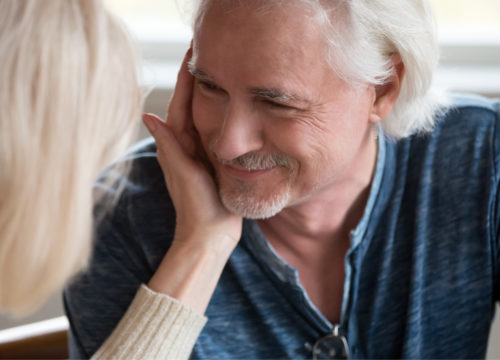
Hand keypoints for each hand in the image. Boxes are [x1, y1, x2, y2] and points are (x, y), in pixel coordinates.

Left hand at [142, 49, 241, 311]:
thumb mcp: (184, 173)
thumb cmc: (196, 207)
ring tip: (219, 75)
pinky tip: (230, 110)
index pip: (181, 106)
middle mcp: (189, 147)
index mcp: (180, 146)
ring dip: (209, 97)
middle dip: (198, 83)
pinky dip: (221, 118)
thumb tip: (148, 116)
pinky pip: (217, 135)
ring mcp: (203, 155)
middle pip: (192, 107)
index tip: (192, 55)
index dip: (186, 81)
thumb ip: (170, 146)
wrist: (211, 236)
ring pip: (205, 119)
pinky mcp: (217, 164)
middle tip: (206, 56)